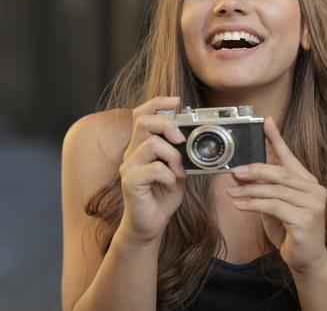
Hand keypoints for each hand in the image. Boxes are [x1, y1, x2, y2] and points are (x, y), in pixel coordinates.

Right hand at [118, 96, 186, 245]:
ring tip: (179, 171)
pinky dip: (169, 174)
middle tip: (181, 139)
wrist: (150, 225)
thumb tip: (197, 137)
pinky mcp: (130, 182)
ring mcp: (129, 167)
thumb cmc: (162, 196)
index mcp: (141, 146)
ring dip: (173, 156)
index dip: (158, 103)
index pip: (142, 114)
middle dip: (167, 124)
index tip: (177, 101)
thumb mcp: (177, 169)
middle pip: (143, 121)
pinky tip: (171, 184)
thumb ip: (181, 153)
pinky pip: (153, 168)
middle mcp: (131, 153)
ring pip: (151, 144)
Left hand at [226, 117, 326, 274]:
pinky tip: (239, 205)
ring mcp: (313, 205)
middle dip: (254, 170)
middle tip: (234, 172)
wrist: (306, 259)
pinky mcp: (305, 220)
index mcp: (307, 182)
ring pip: (274, 190)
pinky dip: (253, 205)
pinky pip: (273, 207)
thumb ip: (265, 188)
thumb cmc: (290, 230)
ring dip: (249, 191)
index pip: (289, 156)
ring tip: (231, 192)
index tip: (266, 121)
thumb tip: (239, 173)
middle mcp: (314, 190)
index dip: (277, 138)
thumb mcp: (275, 204)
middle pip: (279, 173)